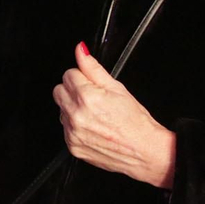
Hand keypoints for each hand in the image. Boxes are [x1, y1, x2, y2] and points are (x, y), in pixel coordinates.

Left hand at [53, 43, 175, 188]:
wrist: (145, 152)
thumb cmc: (136, 122)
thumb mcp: (117, 88)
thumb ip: (93, 68)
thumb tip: (80, 51)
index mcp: (87, 97)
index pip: (68, 74)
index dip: (82, 77)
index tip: (91, 84)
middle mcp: (76, 116)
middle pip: (59, 91)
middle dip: (73, 90)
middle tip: (93, 98)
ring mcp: (72, 133)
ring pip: (61, 110)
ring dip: (73, 108)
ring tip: (96, 115)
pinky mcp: (72, 146)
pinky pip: (65, 129)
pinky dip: (75, 126)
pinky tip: (93, 127)